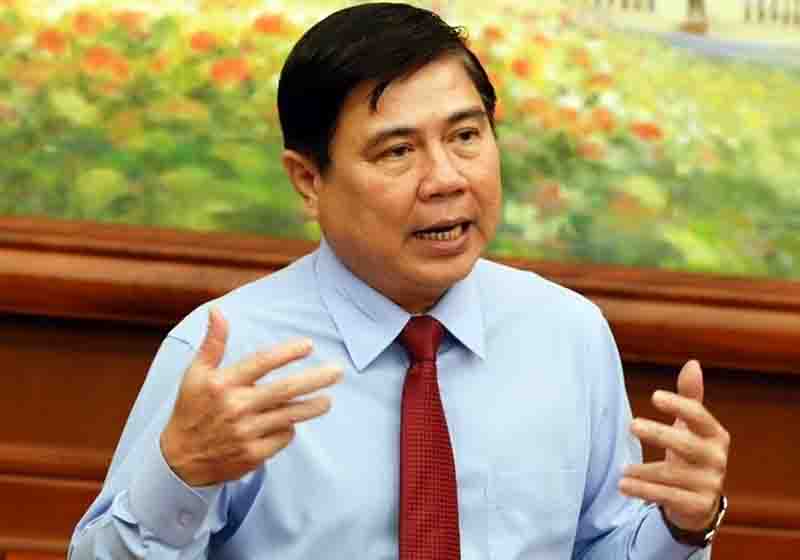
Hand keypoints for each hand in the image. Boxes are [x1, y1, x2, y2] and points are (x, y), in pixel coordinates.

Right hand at [160, 307, 342, 486]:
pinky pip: (282, 437)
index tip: (309, 345)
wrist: (180, 460)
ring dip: (312, 407)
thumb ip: (213, 343)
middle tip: (338, 372)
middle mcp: (236, 407)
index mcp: (223, 384)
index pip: (261, 363)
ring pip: (289, 416)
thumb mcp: (195, 374)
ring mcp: (246, 433)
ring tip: (328, 400)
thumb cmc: (191, 409)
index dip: (287, 353)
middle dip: (315, 379)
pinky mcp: (253, 455)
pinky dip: (288, 429)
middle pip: (285, 390)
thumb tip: (218, 311)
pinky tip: (288, 424)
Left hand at [619, 360, 729, 530]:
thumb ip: (689, 397)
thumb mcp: (690, 426)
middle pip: (686, 445)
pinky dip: (643, 491)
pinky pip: (667, 497)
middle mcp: (716, 459)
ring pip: (672, 475)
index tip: (654, 396)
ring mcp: (709, 484)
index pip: (699, 416)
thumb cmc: (689, 451)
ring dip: (643, 471)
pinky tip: (623, 485)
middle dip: (659, 434)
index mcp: (716, 435)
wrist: (698, 500)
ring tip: (621, 468)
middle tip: (632, 425)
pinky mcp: (697, 505)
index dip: (679, 405)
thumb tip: (693, 363)